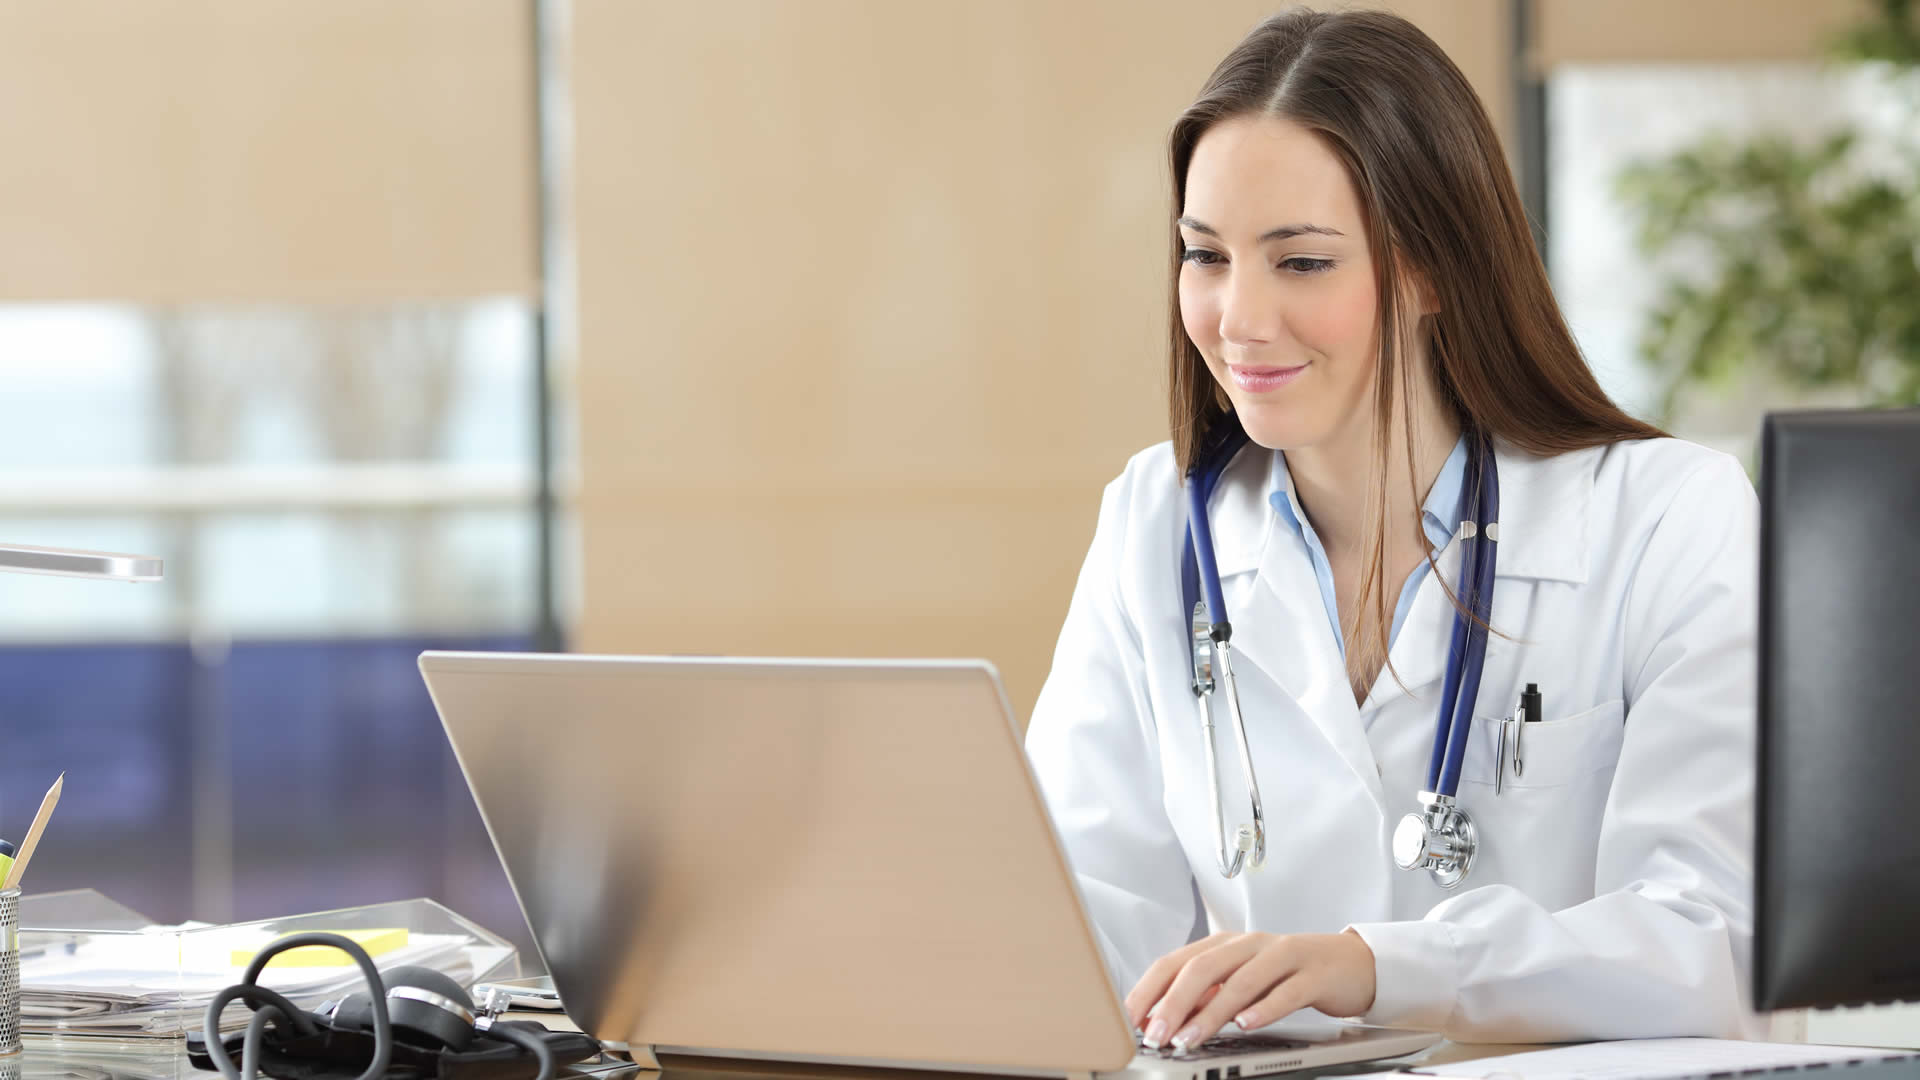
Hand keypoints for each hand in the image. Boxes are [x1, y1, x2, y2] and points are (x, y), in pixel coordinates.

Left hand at [1125, 931, 1377, 1049]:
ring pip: (1240, 981)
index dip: (1151, 988)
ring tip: (1189, 1038)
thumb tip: (1164, 1018)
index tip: (1131, 1018)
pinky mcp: (1313, 974)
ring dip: (1210, 1013)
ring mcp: (1283, 956)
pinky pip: (1286, 992)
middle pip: (1203, 968)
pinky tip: (1245, 1024)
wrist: (1350, 964)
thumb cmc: (1289, 974)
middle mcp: (1250, 944)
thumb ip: (1207, 995)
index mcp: (1226, 944)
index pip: (1177, 961)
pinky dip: (1263, 1009)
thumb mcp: (1242, 981)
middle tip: (1156, 1033)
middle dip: (1174, 1002)